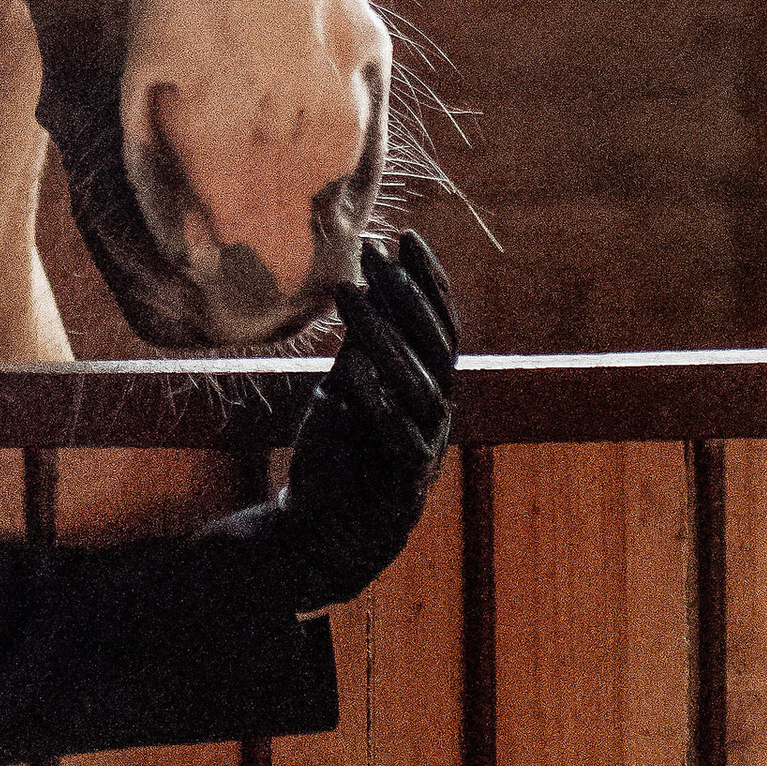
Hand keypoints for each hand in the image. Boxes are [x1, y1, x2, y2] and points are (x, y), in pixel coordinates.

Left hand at [268, 232, 460, 610]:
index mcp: (429, 385)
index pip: (441, 323)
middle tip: (372, 254)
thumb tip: (369, 279)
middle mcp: (436, 413)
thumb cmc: (340, 450)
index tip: (405, 235)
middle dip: (405, 295)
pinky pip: (400, 440)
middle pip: (435, 346)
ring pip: (420, 386)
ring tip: (349, 293)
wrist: (325, 530)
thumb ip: (366, 343)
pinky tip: (349, 371)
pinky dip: (378, 404)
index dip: (429, 280)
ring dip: (385, 336)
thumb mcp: (351, 384)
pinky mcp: (401, 486)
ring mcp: (424, 448)